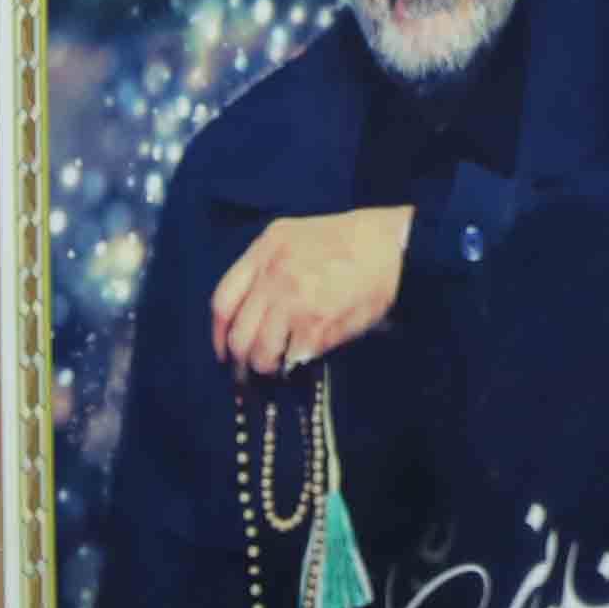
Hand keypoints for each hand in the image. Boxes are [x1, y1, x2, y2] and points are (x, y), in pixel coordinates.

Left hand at [210, 207, 411, 375]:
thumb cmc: (345, 242)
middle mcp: (274, 275)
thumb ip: (265, 268)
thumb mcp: (293, 237)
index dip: (219, 335)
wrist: (389, 245)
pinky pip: (293, 357)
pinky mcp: (318, 324)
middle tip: (248, 370)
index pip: (222, 302)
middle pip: (239, 335)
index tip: (225, 350)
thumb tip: (249, 317)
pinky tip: (301, 358)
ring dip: (266, 366)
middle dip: (241, 360)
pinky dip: (295, 364)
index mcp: (265, 250)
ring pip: (261, 353)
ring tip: (276, 366)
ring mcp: (295, 301)